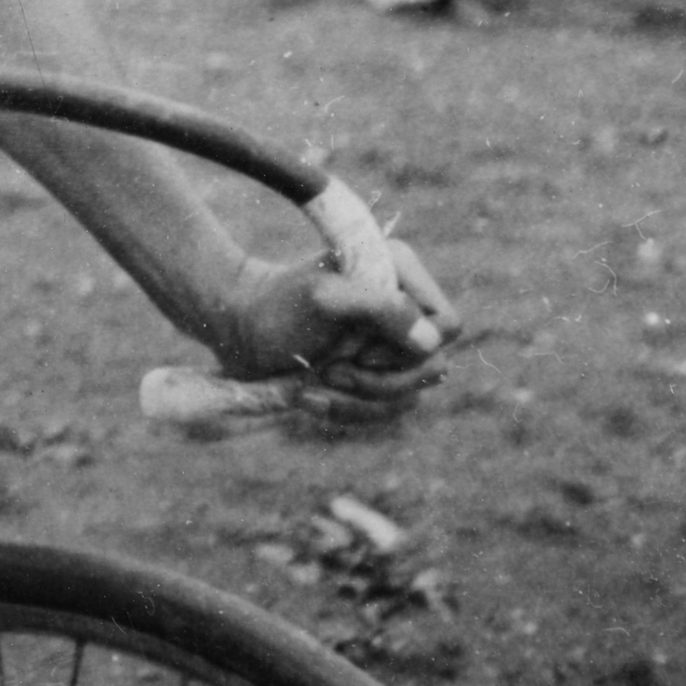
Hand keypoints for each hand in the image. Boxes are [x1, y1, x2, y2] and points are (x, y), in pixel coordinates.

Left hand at [201, 235, 458, 421]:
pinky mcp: (374, 374)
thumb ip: (380, 309)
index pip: (447, 324)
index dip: (411, 345)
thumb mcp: (324, 299)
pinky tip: (310, 398)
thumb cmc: (277, 306)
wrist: (238, 328)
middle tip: (332, 370)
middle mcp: (403, 309)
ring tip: (317, 383)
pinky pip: (387, 411)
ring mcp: (391, 345)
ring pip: (412, 395)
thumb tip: (432, 341)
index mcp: (400, 274)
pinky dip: (349, 411)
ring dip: (362, 400)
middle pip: (435, 368)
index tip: (360, 346)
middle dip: (382, 380)